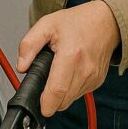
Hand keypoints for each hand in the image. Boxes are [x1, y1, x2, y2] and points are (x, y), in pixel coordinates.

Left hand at [17, 1, 120, 116]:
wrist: (106, 21)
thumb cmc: (78, 22)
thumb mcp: (47, 24)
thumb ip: (29, 44)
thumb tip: (22, 66)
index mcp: (71, 55)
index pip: (57, 90)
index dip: (46, 103)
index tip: (39, 107)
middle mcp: (85, 69)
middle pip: (63, 100)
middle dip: (50, 98)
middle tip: (45, 80)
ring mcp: (93, 77)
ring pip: (70, 99)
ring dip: (61, 93)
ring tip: (59, 71)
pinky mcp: (97, 82)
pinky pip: (79, 94)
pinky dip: (71, 88)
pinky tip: (70, 72)